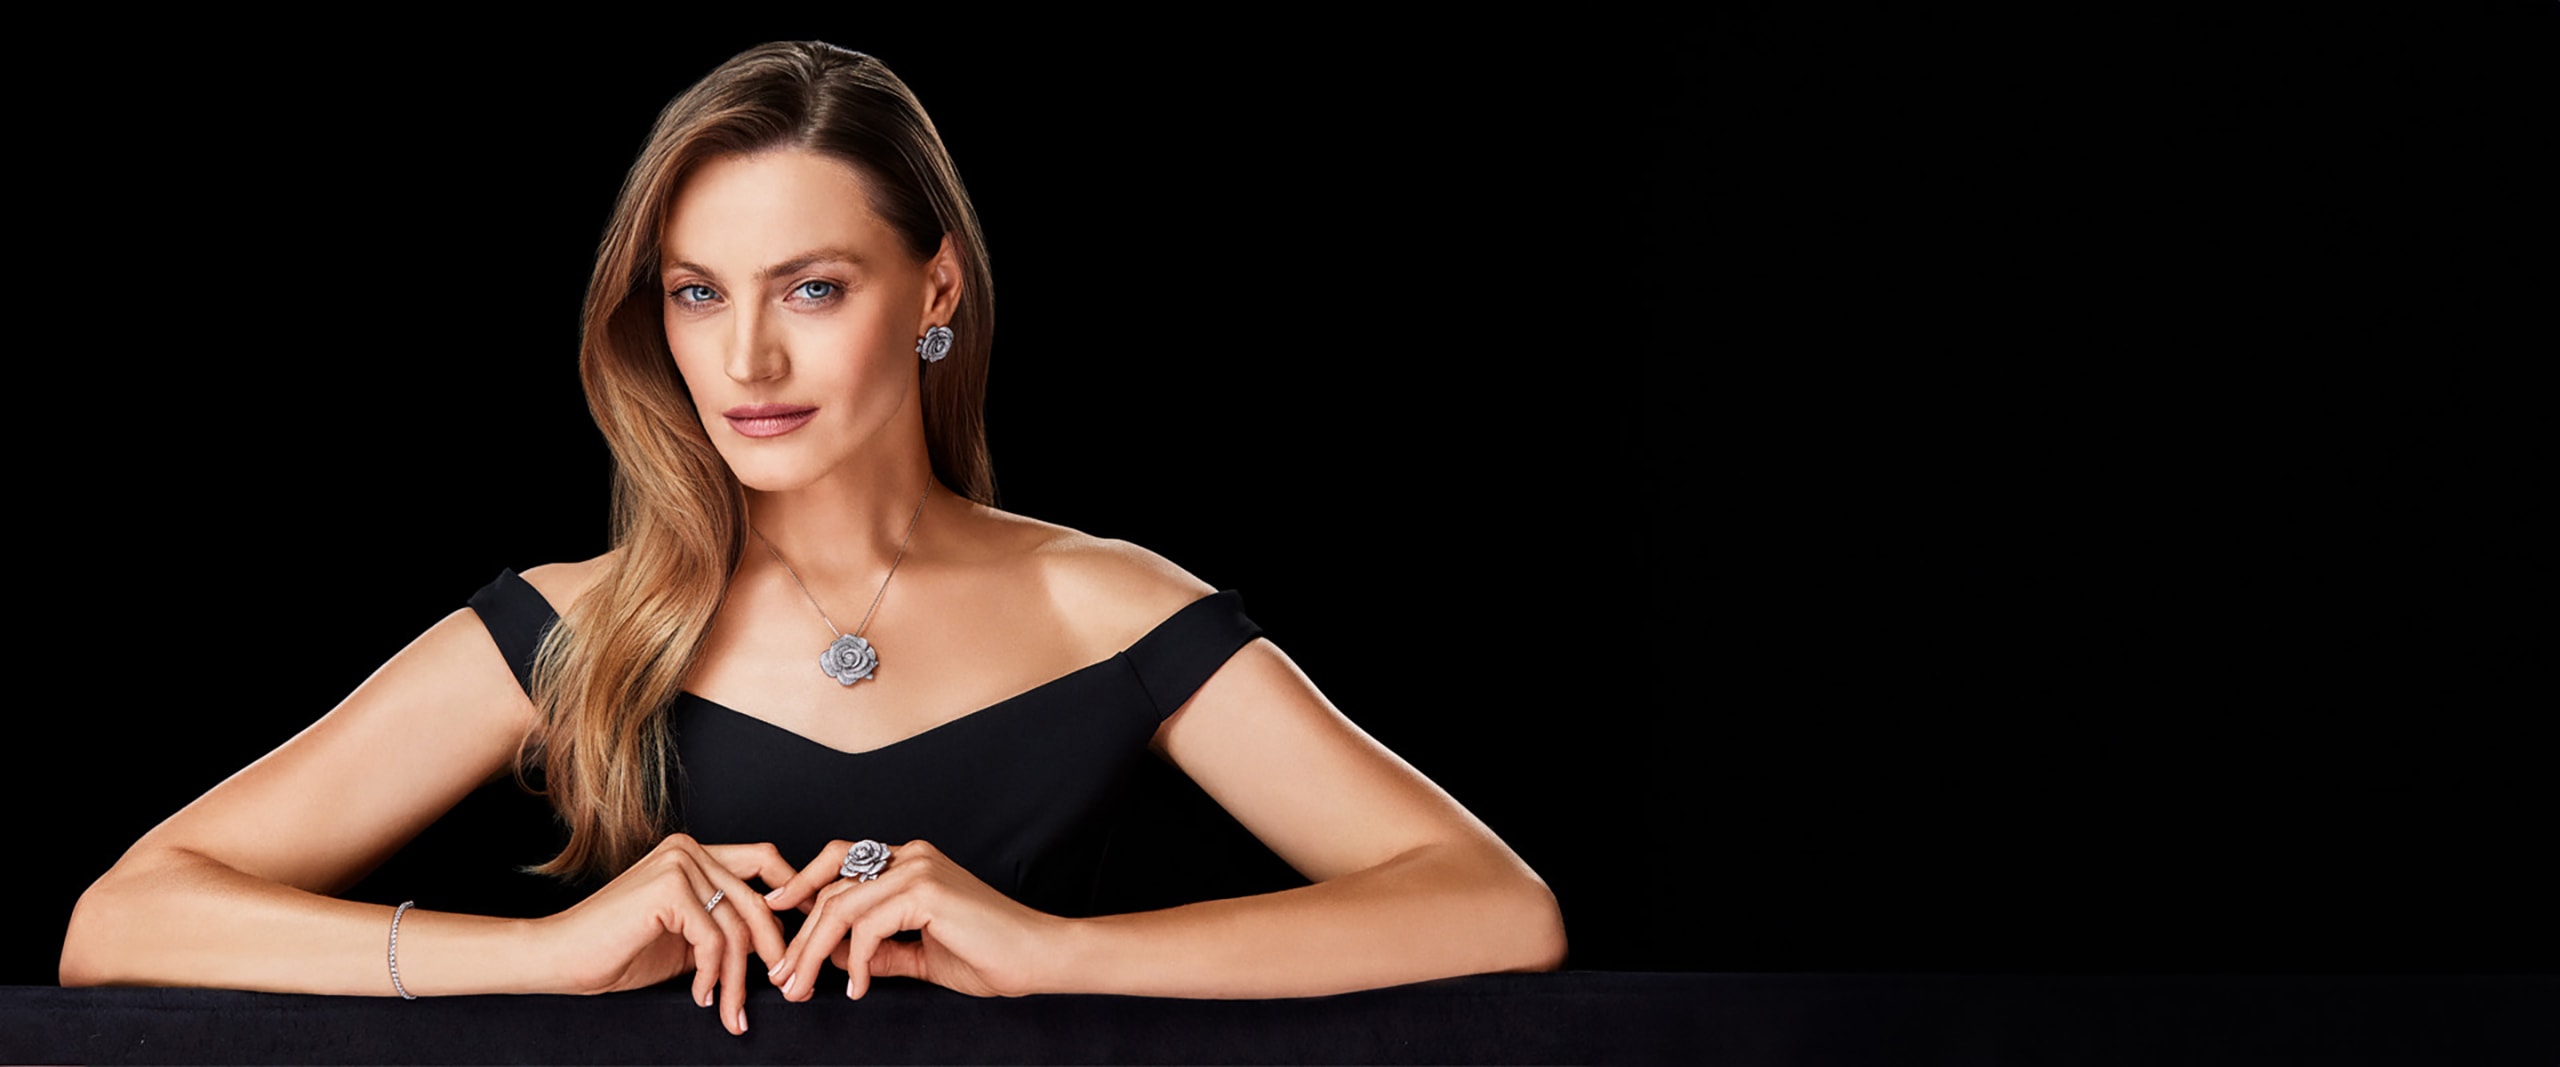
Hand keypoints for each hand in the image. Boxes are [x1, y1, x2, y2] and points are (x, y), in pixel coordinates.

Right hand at [532, 833, 796, 1034]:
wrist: (560, 959)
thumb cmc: (616, 951)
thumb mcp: (685, 939)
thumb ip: (724, 928)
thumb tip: (774, 944)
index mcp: (693, 854)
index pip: (764, 861)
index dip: (794, 893)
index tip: (806, 933)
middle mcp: (688, 850)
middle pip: (759, 899)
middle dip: (774, 949)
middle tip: (783, 986)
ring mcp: (678, 864)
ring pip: (738, 925)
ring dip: (738, 977)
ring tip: (731, 1009)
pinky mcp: (668, 889)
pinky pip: (714, 940)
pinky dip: (713, 975)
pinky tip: (700, 995)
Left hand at [764, 839, 1066, 1000]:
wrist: (1037, 957)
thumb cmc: (989, 955)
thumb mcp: (921, 953)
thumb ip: (881, 950)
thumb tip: (838, 959)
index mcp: (911, 861)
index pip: (840, 861)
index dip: (803, 884)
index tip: (775, 914)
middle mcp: (911, 855)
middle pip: (831, 886)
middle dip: (800, 935)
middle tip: (784, 976)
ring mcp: (918, 869)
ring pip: (840, 906)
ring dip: (814, 952)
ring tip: (803, 986)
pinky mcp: (926, 890)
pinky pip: (867, 926)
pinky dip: (855, 961)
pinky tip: (859, 989)